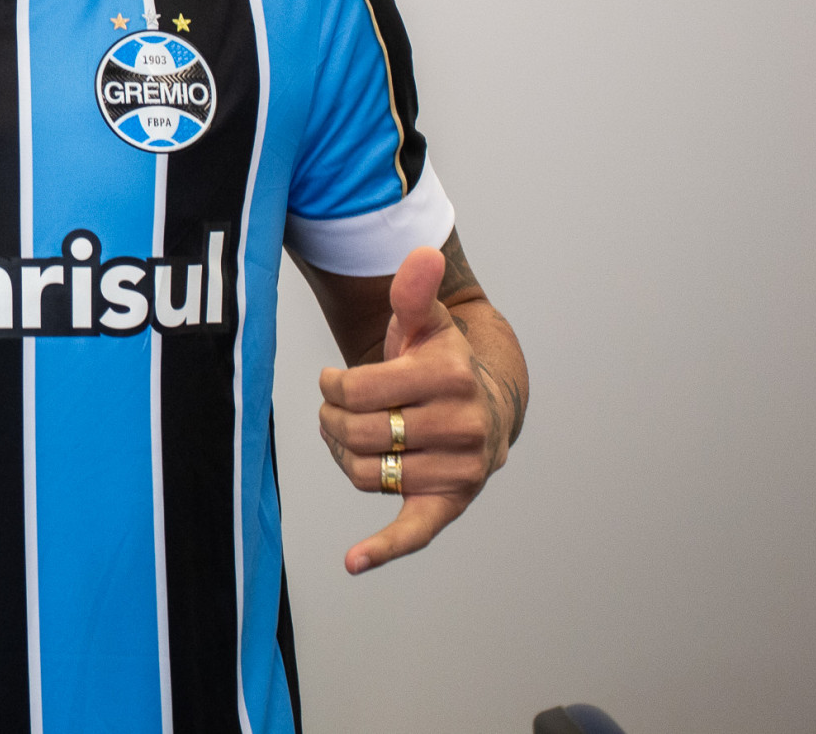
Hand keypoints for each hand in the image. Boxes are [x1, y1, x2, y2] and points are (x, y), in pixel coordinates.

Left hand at [317, 247, 508, 574]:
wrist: (484, 401)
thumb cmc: (439, 360)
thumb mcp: (426, 322)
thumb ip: (414, 293)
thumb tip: (418, 255)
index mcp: (449, 375)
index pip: (355, 390)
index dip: (331, 386)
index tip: (334, 381)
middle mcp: (463, 425)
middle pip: (357, 434)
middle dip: (333, 421)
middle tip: (336, 410)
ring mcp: (460, 468)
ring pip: (365, 473)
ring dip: (344, 455)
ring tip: (350, 437)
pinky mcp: (450, 503)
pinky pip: (414, 531)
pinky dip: (382, 548)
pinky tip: (353, 561)